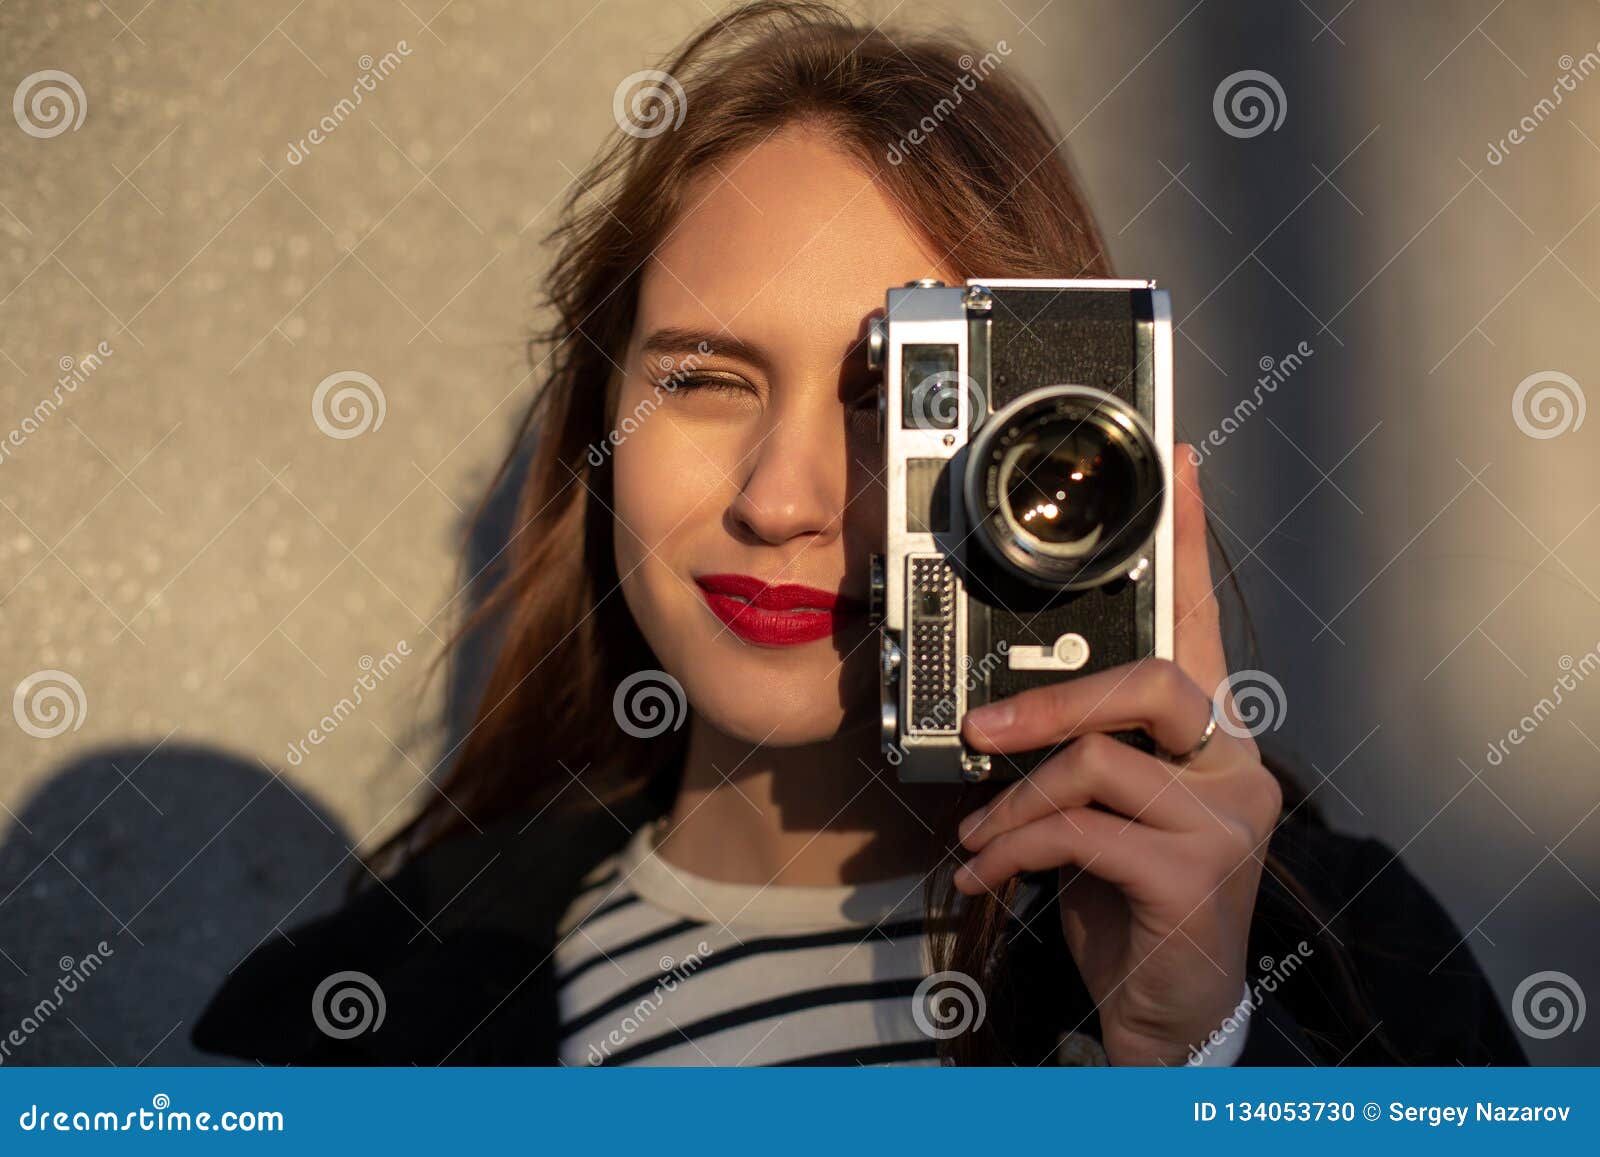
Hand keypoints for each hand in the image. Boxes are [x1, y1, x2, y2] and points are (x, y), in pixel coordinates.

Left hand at [952, 445, 1280, 1065]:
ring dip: (1016, 800)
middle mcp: (1235, 766)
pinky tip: (989, 875)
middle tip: (985, 725)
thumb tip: (1000, 713)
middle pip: (1153, 682)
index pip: (1205, 626)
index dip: (1191, 544)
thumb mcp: (1100, 816)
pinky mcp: (1199, 871)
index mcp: (1209, 741)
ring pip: (1100, 761)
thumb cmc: (1130, 901)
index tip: (1180, 466)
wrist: (1165, 1011)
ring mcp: (1228, 819)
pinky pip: (1081, 829)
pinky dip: (1016, 847)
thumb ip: (1080, 755)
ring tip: (979, 839)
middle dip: (1053, 701)